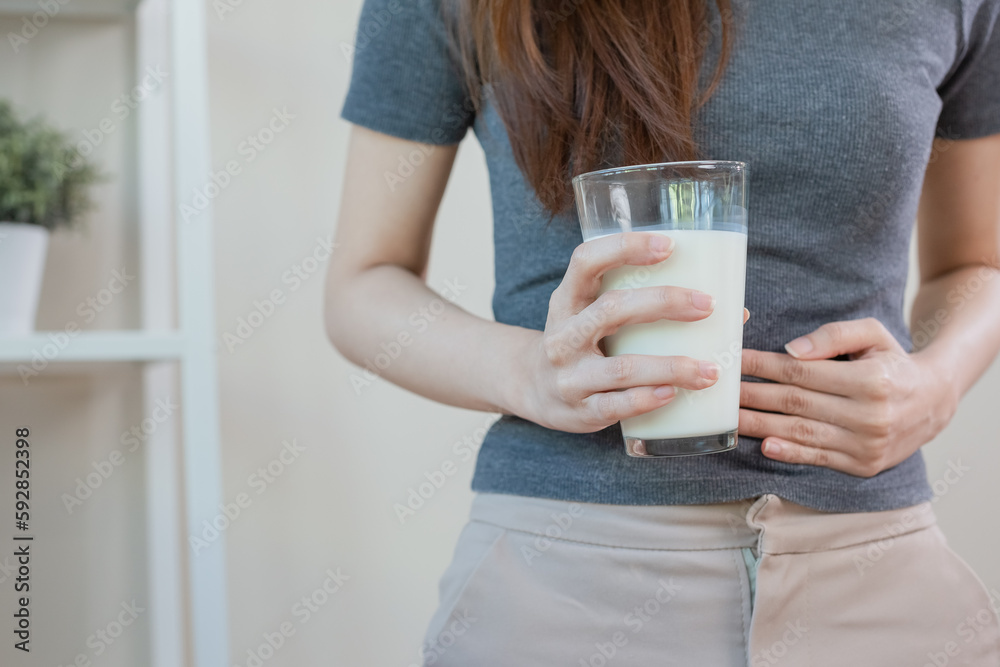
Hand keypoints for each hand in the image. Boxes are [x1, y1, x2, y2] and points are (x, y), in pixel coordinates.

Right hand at [513, 232, 722, 432]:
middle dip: (664, 304)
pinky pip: (617, 405)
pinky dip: (648, 398)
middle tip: (708, 306)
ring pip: (623, 367)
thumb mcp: (591, 312)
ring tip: (711, 370)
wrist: (533, 388)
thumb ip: (643, 304)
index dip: (625, 249)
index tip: (669, 246)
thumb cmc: (582, 342)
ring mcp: (569, 375)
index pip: (586, 261)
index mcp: (567, 299)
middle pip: (612, 310)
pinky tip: (674, 393)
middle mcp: (563, 334)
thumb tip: (735, 310)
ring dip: (671, 366)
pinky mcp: (579, 409)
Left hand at [738, 317, 957, 476]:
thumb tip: (792, 350)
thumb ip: (834, 335)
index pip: (802, 372)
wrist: (933, 403)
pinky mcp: (863, 465)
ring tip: (729, 418)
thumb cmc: (892, 363)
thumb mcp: (873, 334)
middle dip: (752, 396)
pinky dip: (789, 453)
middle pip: (795, 403)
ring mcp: (866, 444)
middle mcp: (870, 415)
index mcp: (871, 380)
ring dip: (760, 426)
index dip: (762, 366)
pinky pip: (817, 458)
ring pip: (801, 433)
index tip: (733, 360)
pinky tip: (764, 445)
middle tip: (720, 392)